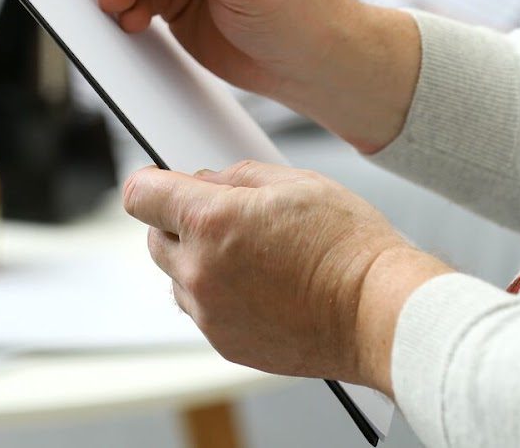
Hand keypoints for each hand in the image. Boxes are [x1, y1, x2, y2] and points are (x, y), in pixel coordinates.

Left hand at [123, 161, 452, 391]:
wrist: (378, 311)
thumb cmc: (348, 246)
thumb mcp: (295, 182)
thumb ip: (236, 176)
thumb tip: (206, 180)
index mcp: (211, 221)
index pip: (140, 195)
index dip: (151, 182)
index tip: (161, 183)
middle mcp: (200, 270)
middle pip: (153, 238)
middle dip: (178, 222)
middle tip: (225, 217)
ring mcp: (210, 312)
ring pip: (177, 277)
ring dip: (198, 261)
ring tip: (252, 256)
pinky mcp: (225, 343)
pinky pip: (202, 310)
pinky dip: (218, 295)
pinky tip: (260, 285)